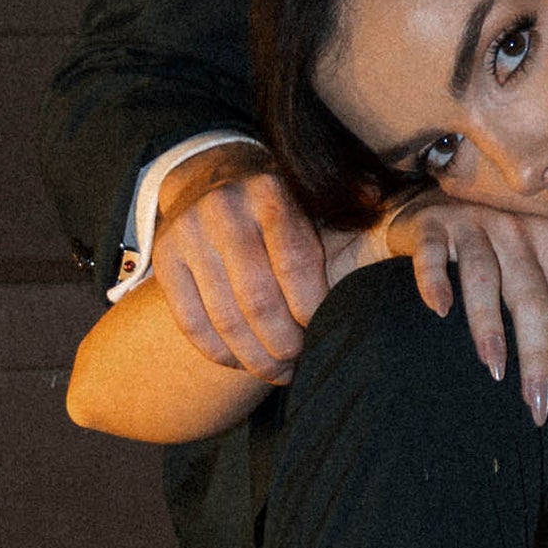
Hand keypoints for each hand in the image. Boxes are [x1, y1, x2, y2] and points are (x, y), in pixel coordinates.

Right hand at [152, 148, 330, 380]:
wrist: (206, 174)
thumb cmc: (275, 201)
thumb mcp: (309, 192)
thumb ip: (348, 205)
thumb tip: (383, 202)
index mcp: (271, 193)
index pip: (295, 264)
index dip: (312, 309)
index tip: (324, 332)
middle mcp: (225, 210)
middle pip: (259, 299)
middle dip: (285, 344)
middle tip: (301, 363)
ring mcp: (189, 234)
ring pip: (225, 318)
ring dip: (254, 358)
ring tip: (278, 373)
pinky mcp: (164, 258)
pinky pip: (191, 322)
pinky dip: (218, 353)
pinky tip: (239, 363)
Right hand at [385, 191, 547, 429]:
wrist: (443, 205)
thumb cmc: (506, 244)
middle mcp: (517, 229)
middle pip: (532, 298)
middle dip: (537, 356)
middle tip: (537, 406)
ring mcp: (472, 225)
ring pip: (484, 277)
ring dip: (489, 325)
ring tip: (495, 370)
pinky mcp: (430, 227)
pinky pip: (432, 254)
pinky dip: (435, 282)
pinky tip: (440, 312)